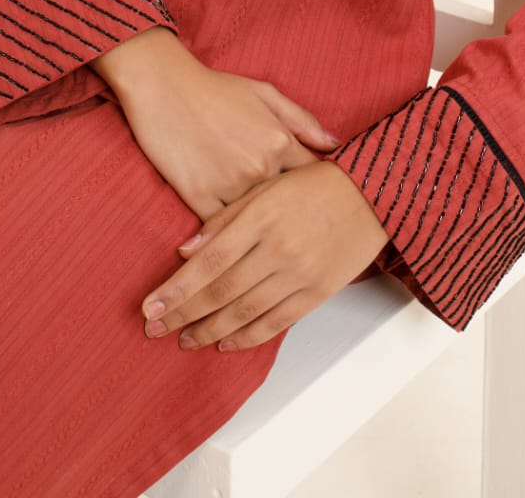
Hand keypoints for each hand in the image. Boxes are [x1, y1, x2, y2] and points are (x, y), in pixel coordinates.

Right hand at [114, 39, 342, 223]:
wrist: (163, 86)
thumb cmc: (214, 88)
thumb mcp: (264, 92)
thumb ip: (301, 120)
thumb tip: (334, 144)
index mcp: (279, 140)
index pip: (312, 177)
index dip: (316, 191)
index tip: (319, 203)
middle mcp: (260, 165)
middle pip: (287, 205)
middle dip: (296, 218)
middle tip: (304, 235)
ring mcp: (229, 184)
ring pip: (255, 222)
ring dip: (263, 232)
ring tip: (273, 249)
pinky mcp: (199, 197)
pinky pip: (222, 229)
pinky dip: (228, 237)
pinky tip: (234, 245)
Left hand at [139, 160, 390, 352]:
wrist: (374, 192)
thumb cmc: (317, 180)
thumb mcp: (269, 184)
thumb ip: (227, 216)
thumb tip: (185, 250)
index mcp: (263, 215)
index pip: (208, 261)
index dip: (176, 288)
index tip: (149, 308)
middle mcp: (279, 247)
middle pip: (220, 291)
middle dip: (183, 314)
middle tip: (154, 330)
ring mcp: (299, 273)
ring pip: (244, 312)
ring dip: (209, 331)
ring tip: (183, 340)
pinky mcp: (318, 291)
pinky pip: (276, 322)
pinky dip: (247, 337)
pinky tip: (224, 343)